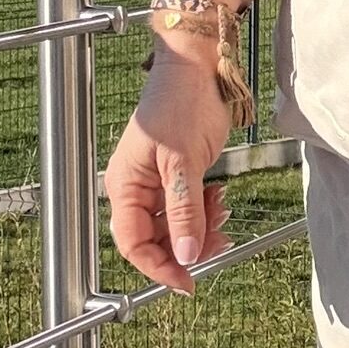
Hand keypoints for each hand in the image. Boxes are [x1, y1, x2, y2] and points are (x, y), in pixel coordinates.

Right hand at [106, 45, 234, 294]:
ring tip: (223, 209)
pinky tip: (220, 197)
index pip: (133, 243)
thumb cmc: (182, 101)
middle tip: (220, 240)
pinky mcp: (179, 173)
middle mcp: (136, 187)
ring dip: (200, 227)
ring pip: (176, 224)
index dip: (159, 266)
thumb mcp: (184, 160)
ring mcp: (158, 180)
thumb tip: (185, 256)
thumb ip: (184, 211)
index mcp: (125, 185)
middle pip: (156, 238)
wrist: (199, 65)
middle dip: (187, 244)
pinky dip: (205, 210)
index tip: (188, 282)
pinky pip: (188, 206)